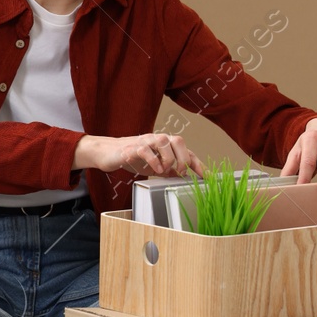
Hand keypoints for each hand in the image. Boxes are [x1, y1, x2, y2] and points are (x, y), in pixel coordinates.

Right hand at [76, 133, 204, 177]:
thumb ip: (169, 168)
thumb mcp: (154, 165)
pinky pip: (145, 150)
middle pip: (178, 140)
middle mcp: (157, 140)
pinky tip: (153, 170)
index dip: (198, 164)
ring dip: (168, 159)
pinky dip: (152, 161)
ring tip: (163, 171)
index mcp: (165, 145)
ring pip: (164, 141)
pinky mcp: (132, 147)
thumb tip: (184, 176)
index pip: (186, 151)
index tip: (207, 177)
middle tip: (179, 172)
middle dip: (183, 158)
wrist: (109, 153)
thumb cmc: (133, 157)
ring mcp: (144, 141)